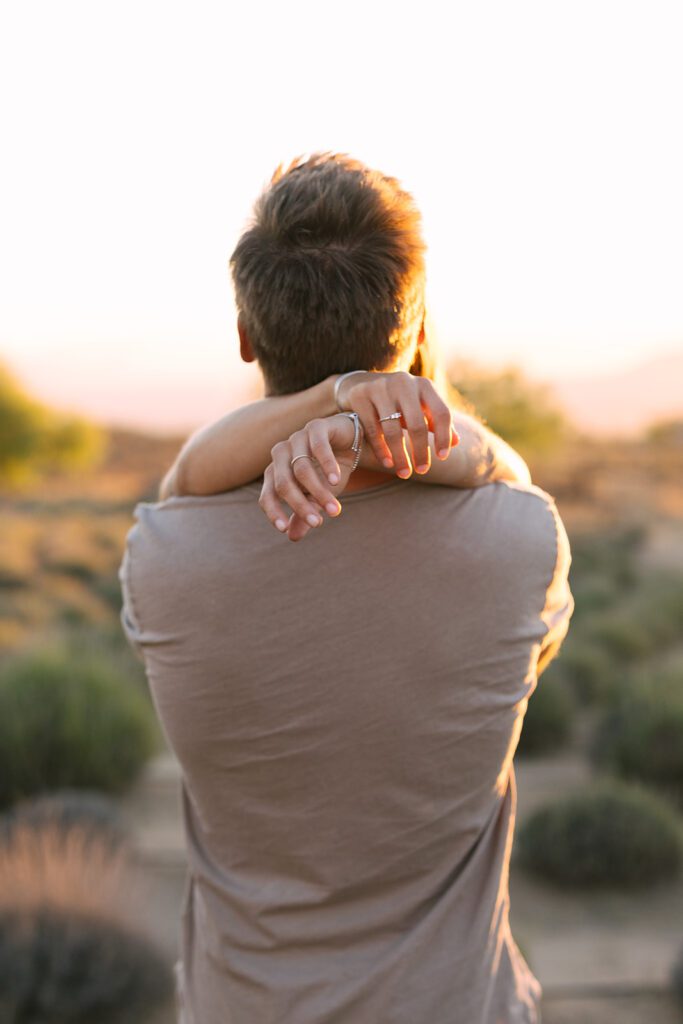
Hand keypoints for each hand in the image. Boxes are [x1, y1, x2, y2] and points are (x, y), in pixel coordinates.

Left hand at [259, 415, 357, 541]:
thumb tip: (292, 537)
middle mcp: (281, 454)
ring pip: (301, 468)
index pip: (267, 495)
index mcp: (276, 472)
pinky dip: (327, 465)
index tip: (283, 529)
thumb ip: (305, 514)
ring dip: (319, 491)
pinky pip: (318, 447)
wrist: (353, 443)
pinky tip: (336, 480)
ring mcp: (297, 438)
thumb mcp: (319, 497)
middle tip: (318, 523)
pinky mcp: (316, 427)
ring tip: (335, 509)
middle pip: (283, 484)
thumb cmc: (330, 472)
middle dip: (300, 506)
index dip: (273, 512)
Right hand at [336, 370, 457, 477]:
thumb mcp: (419, 405)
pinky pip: (372, 430)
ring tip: (404, 473)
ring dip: (400, 456)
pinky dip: (381, 450)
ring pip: (392, 430)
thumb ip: (436, 421)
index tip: (442, 458)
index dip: (444, 437)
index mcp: (424, 385)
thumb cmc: (398, 400)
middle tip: (422, 471)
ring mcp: (380, 388)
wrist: (361, 383)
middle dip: (421, 452)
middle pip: (417, 424)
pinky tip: (388, 463)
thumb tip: (456, 442)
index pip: (441, 412)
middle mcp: (404, 383)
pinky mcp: (360, 396)